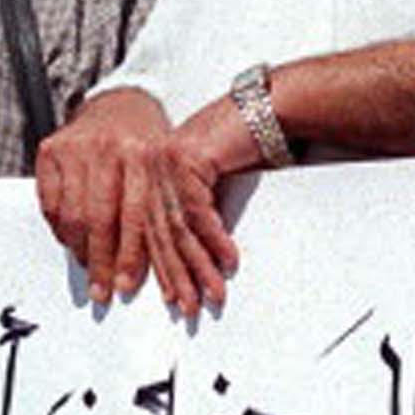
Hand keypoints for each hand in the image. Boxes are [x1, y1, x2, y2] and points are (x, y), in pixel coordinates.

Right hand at [32, 89, 173, 306]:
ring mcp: (75, 147)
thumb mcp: (163, 167)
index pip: (134, 215)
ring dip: (79, 250)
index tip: (124, 286)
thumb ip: (160, 207)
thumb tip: (169, 267)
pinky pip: (50, 203)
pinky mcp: (50, 150)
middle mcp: (108, 148)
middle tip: (102, 291)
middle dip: (101, 262)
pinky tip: (71, 241)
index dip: (128, 256)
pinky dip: (60, 229)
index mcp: (142, 153)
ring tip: (89, 270)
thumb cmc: (147, 142)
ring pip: (72, 215)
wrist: (119, 102)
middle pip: (99, 219)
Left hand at [141, 99, 256, 317]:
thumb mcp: (209, 180)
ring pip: (179, 227)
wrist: (264, 107)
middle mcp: (151, 164)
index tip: (170, 298)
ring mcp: (166, 160)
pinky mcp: (188, 159)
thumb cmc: (240, 142)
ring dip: (199, 266)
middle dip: (178, 276)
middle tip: (189, 308)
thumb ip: (194, 210)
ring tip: (212, 294)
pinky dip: (215, 241)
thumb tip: (194, 256)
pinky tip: (228, 262)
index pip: (150, 229)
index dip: (161, 268)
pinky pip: (199, 212)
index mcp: (150, 170)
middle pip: (161, 233)